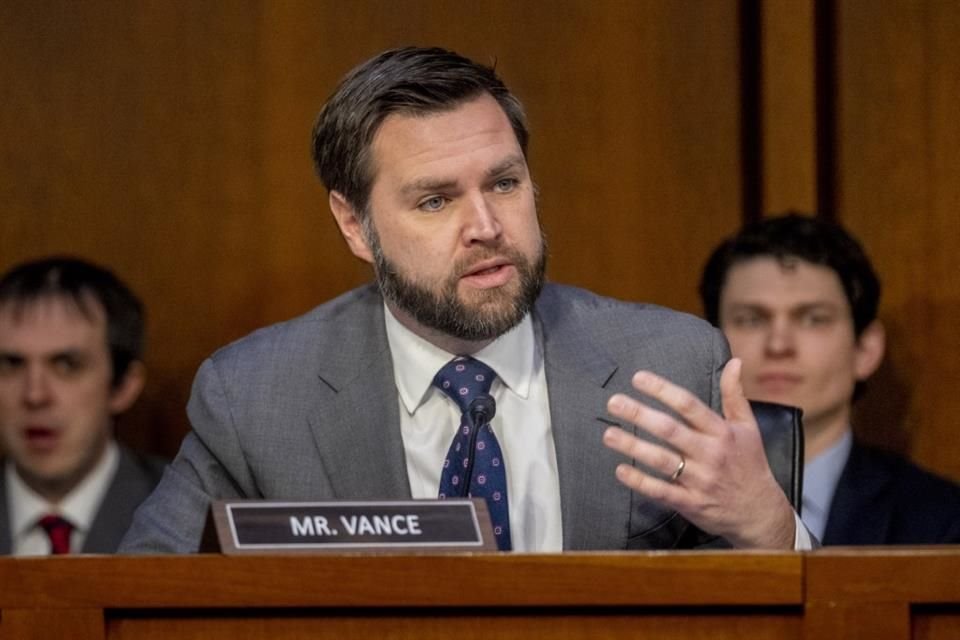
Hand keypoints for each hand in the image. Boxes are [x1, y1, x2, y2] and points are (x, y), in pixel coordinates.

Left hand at [602, 358, 795, 548]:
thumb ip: (735, 394)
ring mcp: (700, 480)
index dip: (663, 390)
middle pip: (670, 430)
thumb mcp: (748, 427)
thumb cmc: (750, 464)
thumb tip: (734, 361)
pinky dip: (640, 482)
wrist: (760, 512)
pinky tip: (620, 470)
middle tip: (614, 402)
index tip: (638, 378)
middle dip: (640, 414)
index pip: (688, 405)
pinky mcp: (691, 503)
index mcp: (722, 432)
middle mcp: (710, 454)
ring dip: (633, 446)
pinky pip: (661, 491)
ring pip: (661, 460)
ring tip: (608, 434)